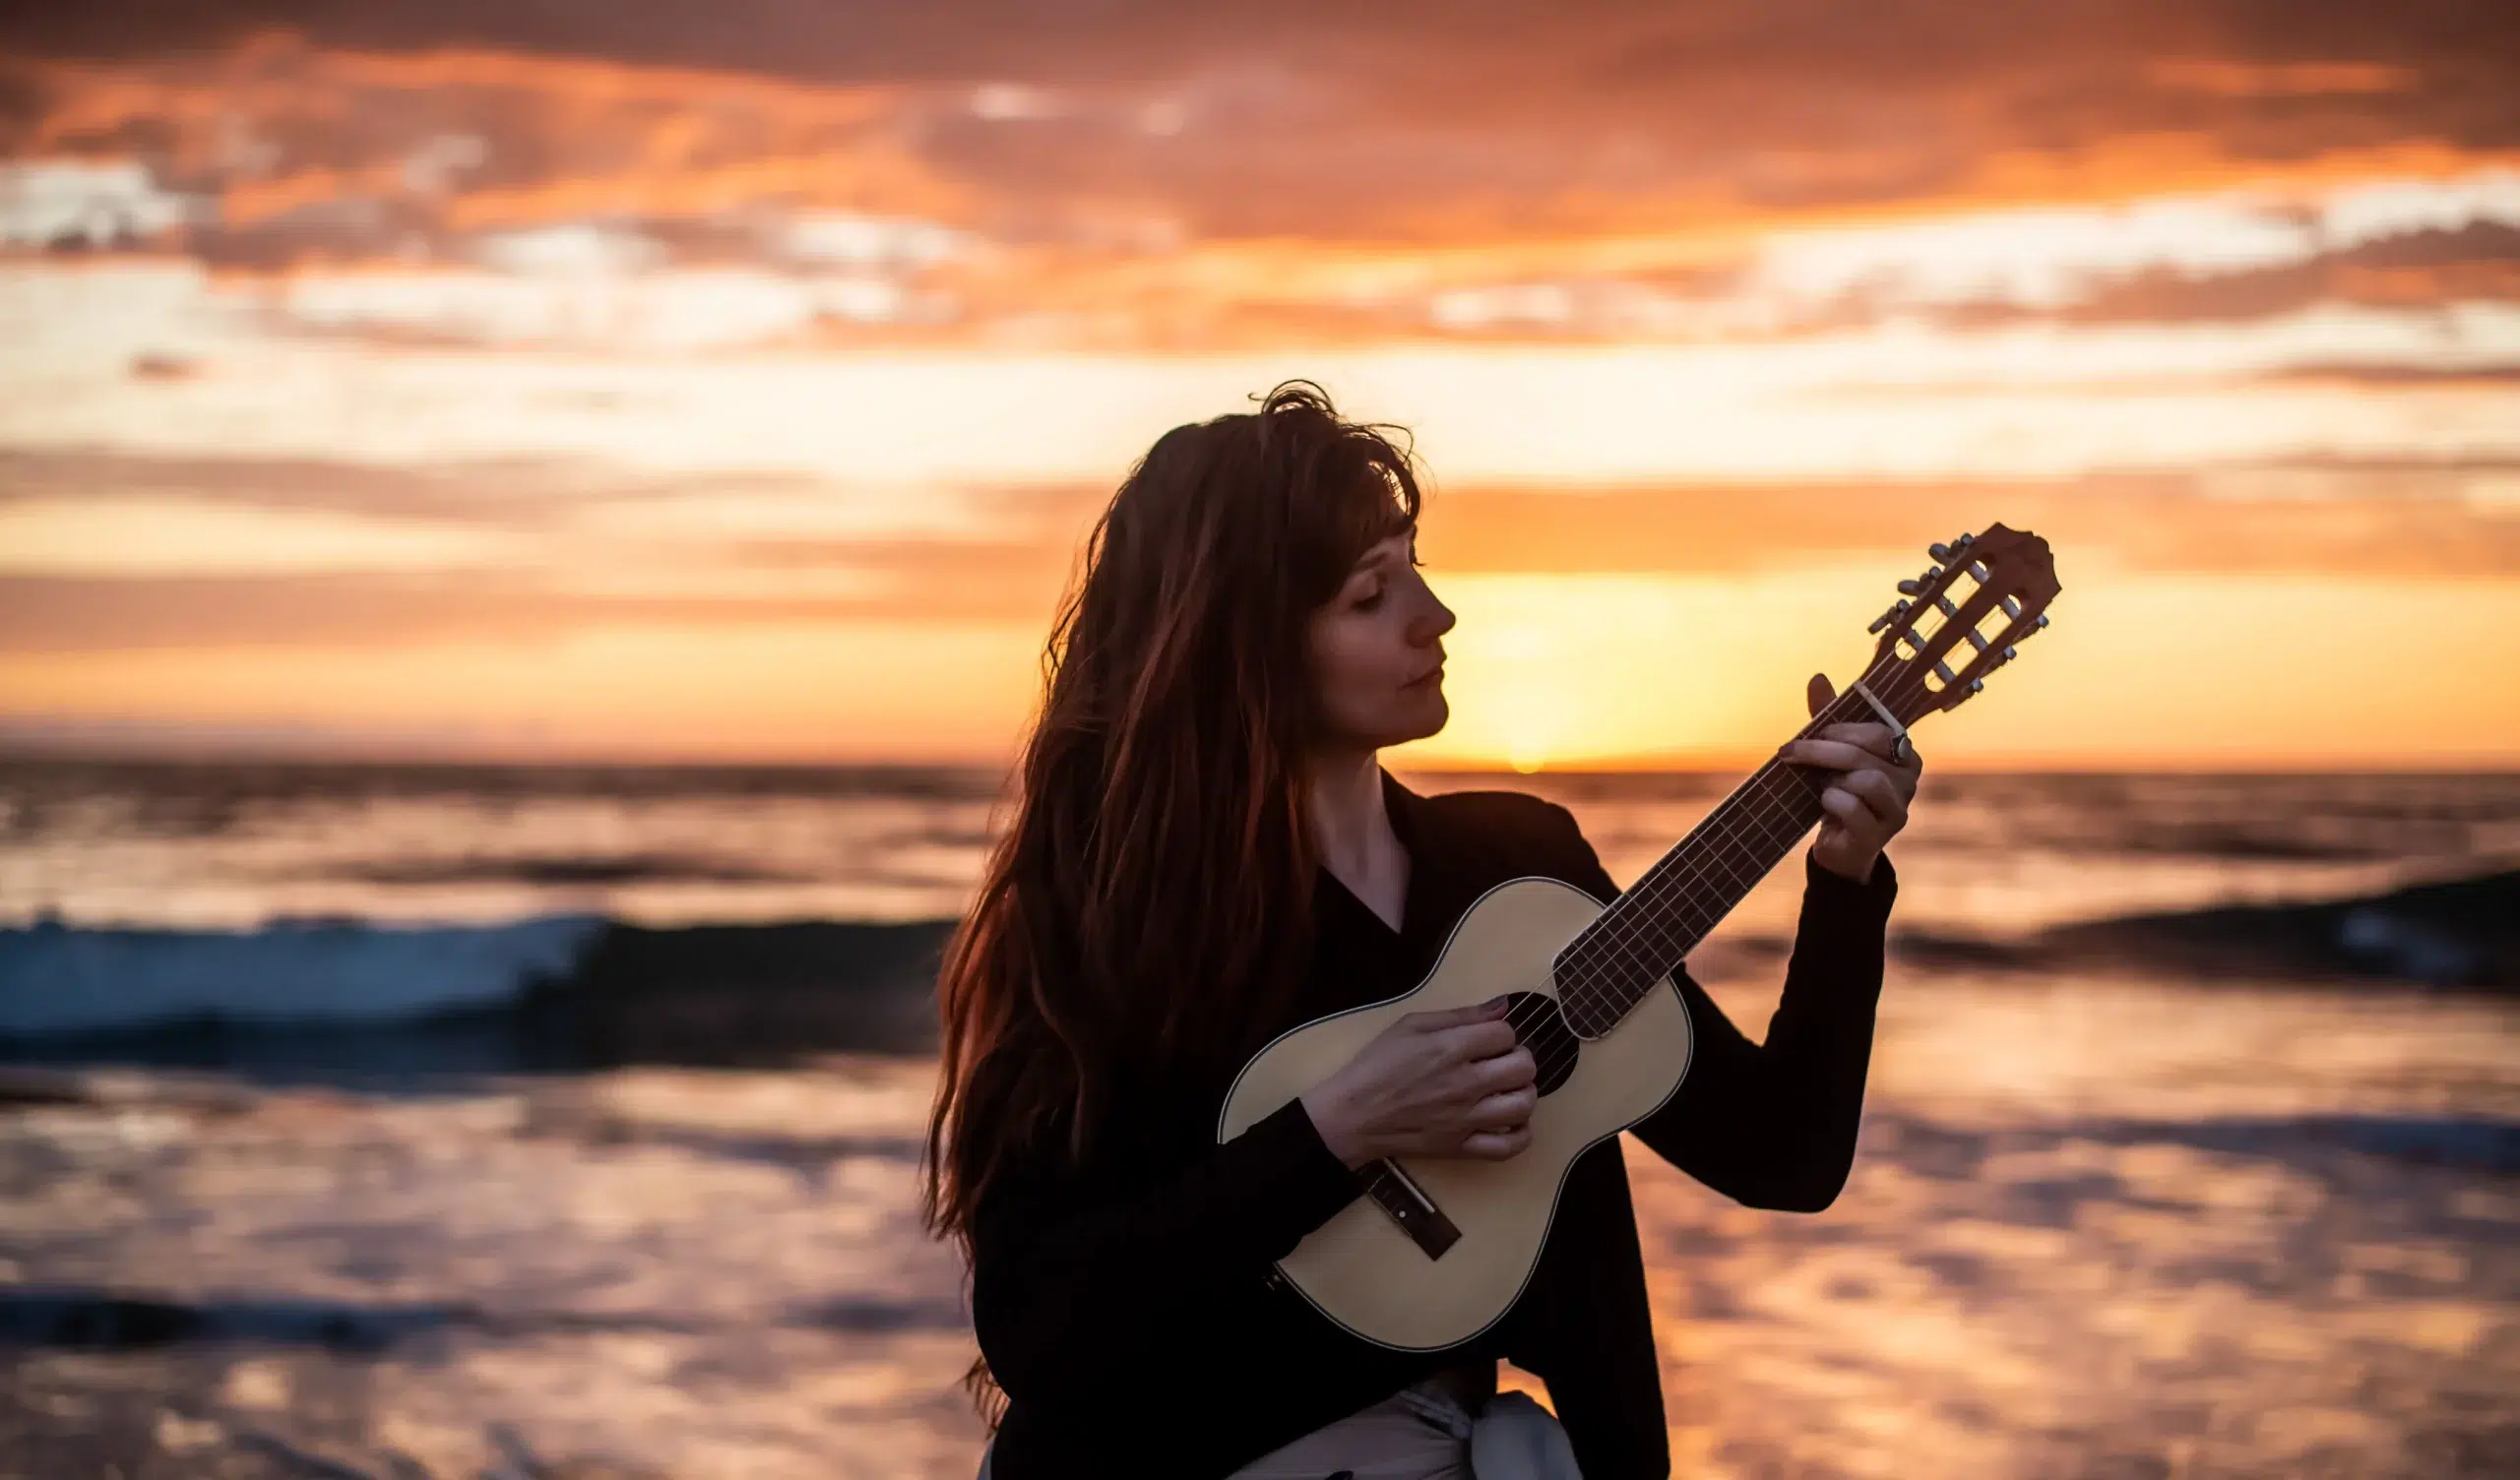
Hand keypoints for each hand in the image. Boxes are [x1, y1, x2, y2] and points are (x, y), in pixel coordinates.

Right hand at [1299, 998, 1538, 1168]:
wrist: (1352, 1115)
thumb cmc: (1377, 1065)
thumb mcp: (1410, 1025)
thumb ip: (1460, 1015)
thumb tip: (1502, 1007)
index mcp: (1451, 1048)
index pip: (1506, 1034)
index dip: (1501, 1034)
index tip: (1488, 1040)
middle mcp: (1466, 1083)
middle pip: (1523, 1068)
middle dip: (1519, 1059)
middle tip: (1502, 1062)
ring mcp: (1466, 1119)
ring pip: (1523, 1105)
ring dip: (1524, 1093)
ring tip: (1508, 1090)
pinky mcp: (1461, 1147)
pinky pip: (1508, 1148)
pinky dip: (1521, 1135)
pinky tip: (1512, 1122)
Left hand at [1777, 672, 1921, 883]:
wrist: (1839, 845)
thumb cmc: (1839, 791)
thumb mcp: (1831, 752)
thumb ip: (1828, 717)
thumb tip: (1818, 678)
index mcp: (1904, 754)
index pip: (1877, 731)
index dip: (1840, 729)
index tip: (1811, 733)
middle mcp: (1909, 781)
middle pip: (1864, 753)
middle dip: (1820, 751)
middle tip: (1789, 753)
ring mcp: (1898, 810)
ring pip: (1864, 780)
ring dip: (1831, 781)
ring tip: (1823, 787)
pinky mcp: (1880, 836)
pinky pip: (1852, 808)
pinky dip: (1831, 802)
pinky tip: (1825, 806)